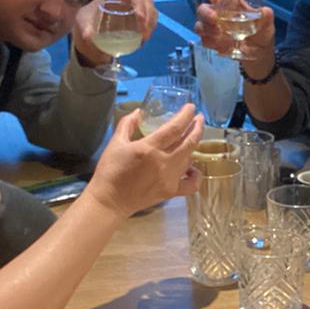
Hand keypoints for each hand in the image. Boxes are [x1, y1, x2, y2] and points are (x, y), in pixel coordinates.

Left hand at [73, 0, 158, 65]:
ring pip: (151, 8)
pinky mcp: (140, 14)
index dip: (139, 4)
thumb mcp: (82, 24)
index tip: (140, 19)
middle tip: (144, 34)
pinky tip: (143, 39)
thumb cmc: (87, 21)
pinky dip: (150, 28)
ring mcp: (135, 4)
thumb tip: (88, 37)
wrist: (90, 31)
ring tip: (144, 39)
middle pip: (145, 0)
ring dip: (151, 23)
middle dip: (148, 16)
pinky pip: (151, 18)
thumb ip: (85, 29)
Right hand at [86, 104, 203, 216]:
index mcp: (149, 148)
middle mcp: (164, 162)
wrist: (110, 200)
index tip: (191, 107)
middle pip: (189, 142)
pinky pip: (191, 184)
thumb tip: (139, 111)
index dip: (185, 116)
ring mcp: (170, 178)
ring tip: (192, 137)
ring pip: (190, 159)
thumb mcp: (115, 143)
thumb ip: (127, 124)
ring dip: (193, 146)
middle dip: (197, 127)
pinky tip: (192, 169)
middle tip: (199, 118)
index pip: (174, 128)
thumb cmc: (110, 171)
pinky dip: (196, 175)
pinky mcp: (171, 192)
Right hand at [195, 0, 276, 73]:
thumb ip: (266, 17)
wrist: (260, 55)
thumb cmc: (262, 34)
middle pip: (204, 8)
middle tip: (214, 19)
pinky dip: (212, 43)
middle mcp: (219, 13)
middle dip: (206, 13)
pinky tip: (224, 47)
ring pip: (201, 25)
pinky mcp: (212, 42)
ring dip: (208, 30)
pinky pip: (205, 41)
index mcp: (232, 4)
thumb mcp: (267, 25)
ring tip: (220, 36)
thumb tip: (265, 12)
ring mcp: (214, 28)